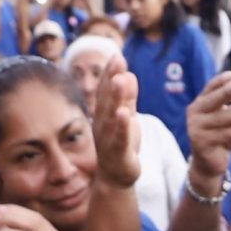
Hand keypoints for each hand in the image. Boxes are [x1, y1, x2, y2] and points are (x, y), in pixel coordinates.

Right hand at [93, 69, 143, 189]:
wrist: (116, 176)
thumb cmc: (121, 143)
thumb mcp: (127, 117)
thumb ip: (128, 97)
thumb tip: (128, 73)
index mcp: (104, 114)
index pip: (106, 90)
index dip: (110, 72)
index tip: (116, 54)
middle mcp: (102, 124)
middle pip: (107, 99)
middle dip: (111, 78)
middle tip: (117, 59)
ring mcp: (108, 139)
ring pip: (111, 117)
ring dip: (115, 98)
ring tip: (120, 80)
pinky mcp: (118, 154)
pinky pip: (120, 139)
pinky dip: (121, 126)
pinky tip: (124, 114)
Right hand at [186, 72, 230, 176]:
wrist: (208, 165)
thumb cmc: (220, 136)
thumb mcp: (224, 119)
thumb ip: (230, 106)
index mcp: (199, 104)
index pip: (209, 88)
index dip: (219, 81)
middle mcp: (194, 114)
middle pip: (212, 101)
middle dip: (225, 93)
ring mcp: (196, 129)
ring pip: (220, 119)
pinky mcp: (202, 144)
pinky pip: (224, 136)